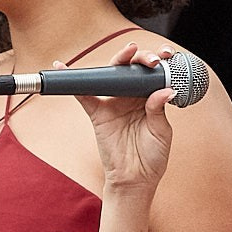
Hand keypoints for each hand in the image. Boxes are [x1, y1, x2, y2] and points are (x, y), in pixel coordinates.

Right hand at [77, 43, 175, 190]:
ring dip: (119, 60)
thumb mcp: (161, 132)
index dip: (159, 62)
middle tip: (151, 59)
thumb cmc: (152, 157)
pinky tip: (63, 66)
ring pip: (112, 75)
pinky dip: (74, 82)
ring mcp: (113, 103)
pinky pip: (83, 94)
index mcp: (149, 99)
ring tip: (129, 51)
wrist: (135, 180)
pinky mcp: (97, 113)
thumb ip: (159, 109)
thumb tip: (163, 90)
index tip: (167, 55)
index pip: (152, 74)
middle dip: (142, 58)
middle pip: (132, 69)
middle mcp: (131, 97)